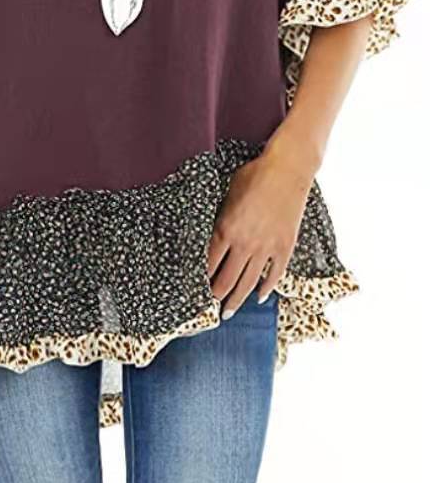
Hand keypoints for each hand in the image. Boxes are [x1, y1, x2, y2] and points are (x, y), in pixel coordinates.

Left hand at [207, 134, 317, 317]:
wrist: (287, 170)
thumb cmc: (254, 175)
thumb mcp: (228, 194)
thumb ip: (220, 217)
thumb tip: (213, 234)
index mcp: (226, 229)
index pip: (209, 264)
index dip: (201, 280)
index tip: (195, 291)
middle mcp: (245, 243)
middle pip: (226, 280)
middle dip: (216, 297)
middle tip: (210, 309)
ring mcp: (266, 248)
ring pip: (249, 283)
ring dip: (237, 300)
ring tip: (228, 313)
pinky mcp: (285, 247)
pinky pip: (274, 275)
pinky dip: (266, 288)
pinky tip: (260, 297)